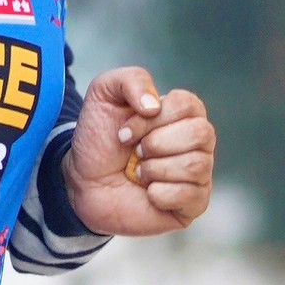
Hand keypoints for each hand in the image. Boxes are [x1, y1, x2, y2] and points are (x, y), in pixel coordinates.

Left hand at [63, 65, 215, 237]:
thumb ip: (132, 79)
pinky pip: (192, 196)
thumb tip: (154, 106)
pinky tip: (148, 193)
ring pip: (196, 165)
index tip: (124, 133)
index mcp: (184, 113)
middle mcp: (198, 142)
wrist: (83, 182)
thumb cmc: (99, 138)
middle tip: (135, 154)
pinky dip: (160, 194)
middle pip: (201, 134)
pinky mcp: (193, 205)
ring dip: (156, 169)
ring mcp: (199, 173)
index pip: (187, 106)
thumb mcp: (104, 93)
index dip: (151, 120)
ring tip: (139, 173)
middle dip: (156, 144)